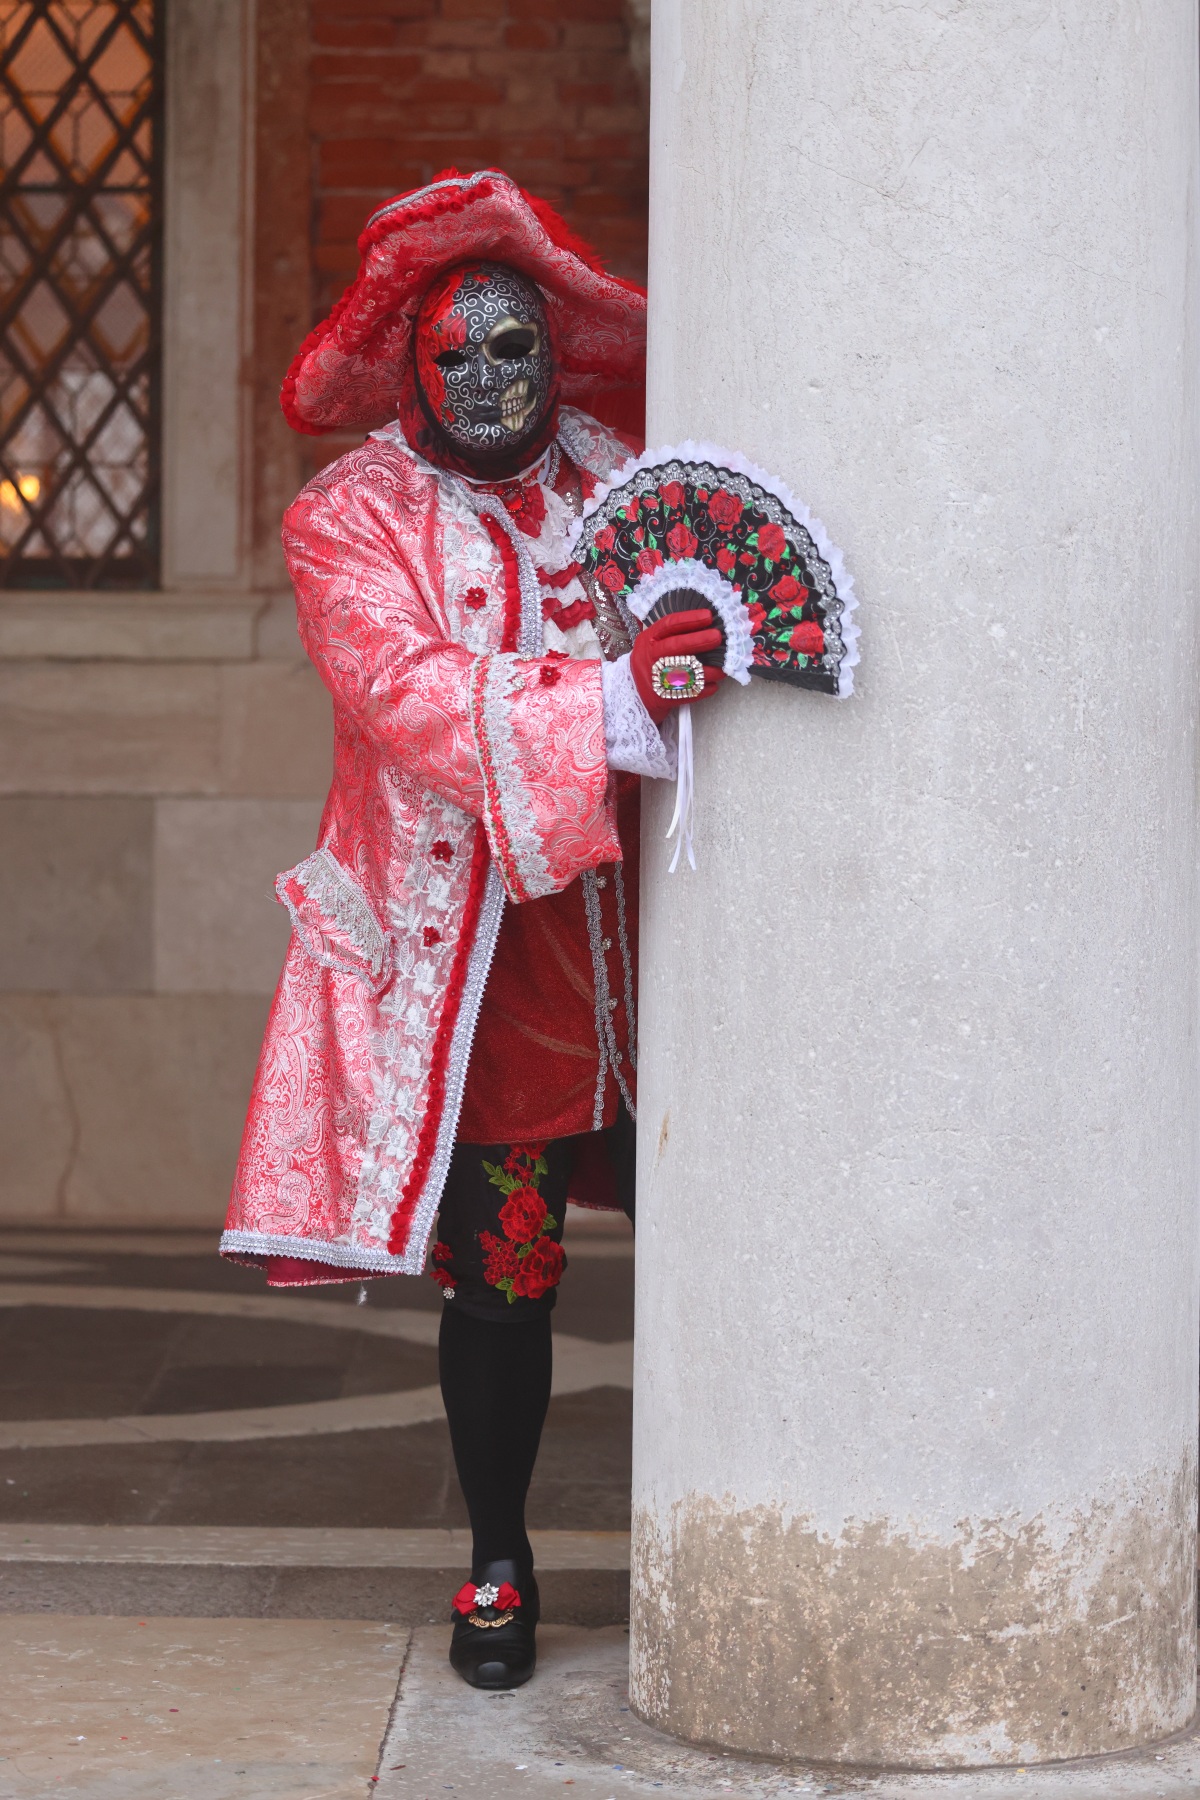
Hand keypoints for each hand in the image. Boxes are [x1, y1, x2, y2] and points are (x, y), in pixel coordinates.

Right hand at [630, 608, 725, 723]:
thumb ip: (672, 634)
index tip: (709, 616)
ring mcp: (656, 678)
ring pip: (685, 672)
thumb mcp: (652, 642)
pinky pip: (688, 694)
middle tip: (717, 637)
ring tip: (723, 669)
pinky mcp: (663, 698)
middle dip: (699, 640)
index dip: (689, 619)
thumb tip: (707, 625)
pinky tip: (714, 685)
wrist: (634, 692)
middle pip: (675, 646)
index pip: (668, 625)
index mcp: (648, 640)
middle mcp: (651, 658)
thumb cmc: (651, 661)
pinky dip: (704, 690)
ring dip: (708, 671)